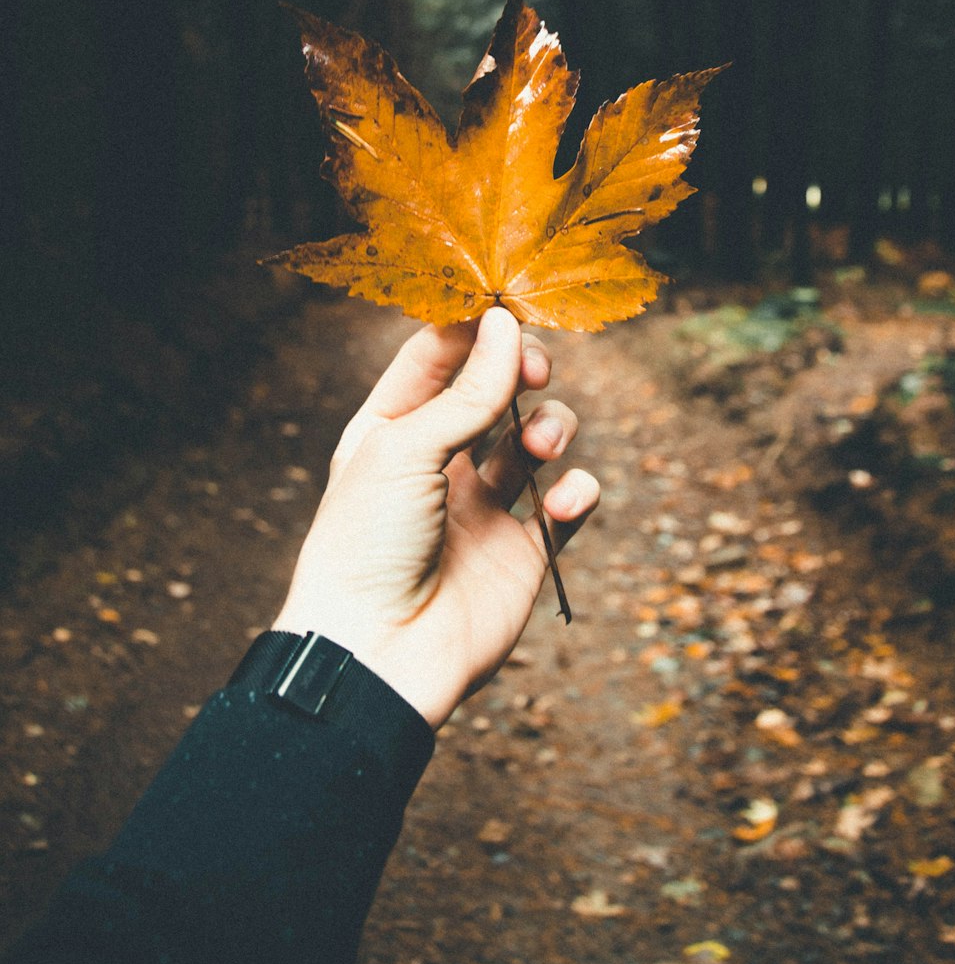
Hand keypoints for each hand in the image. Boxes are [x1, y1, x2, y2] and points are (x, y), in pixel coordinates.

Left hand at [272, 307, 599, 727]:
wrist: (376, 656)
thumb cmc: (367, 544)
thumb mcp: (407, 448)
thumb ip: (468, 390)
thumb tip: (507, 324)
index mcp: (392, 429)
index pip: (438, 356)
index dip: (475, 328)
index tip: (510, 307)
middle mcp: (440, 461)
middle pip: (496, 390)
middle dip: (523, 371)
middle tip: (535, 371)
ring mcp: (483, 507)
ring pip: (538, 438)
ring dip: (552, 425)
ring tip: (540, 445)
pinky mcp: (522, 553)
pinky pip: (567, 504)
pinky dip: (577, 492)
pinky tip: (560, 502)